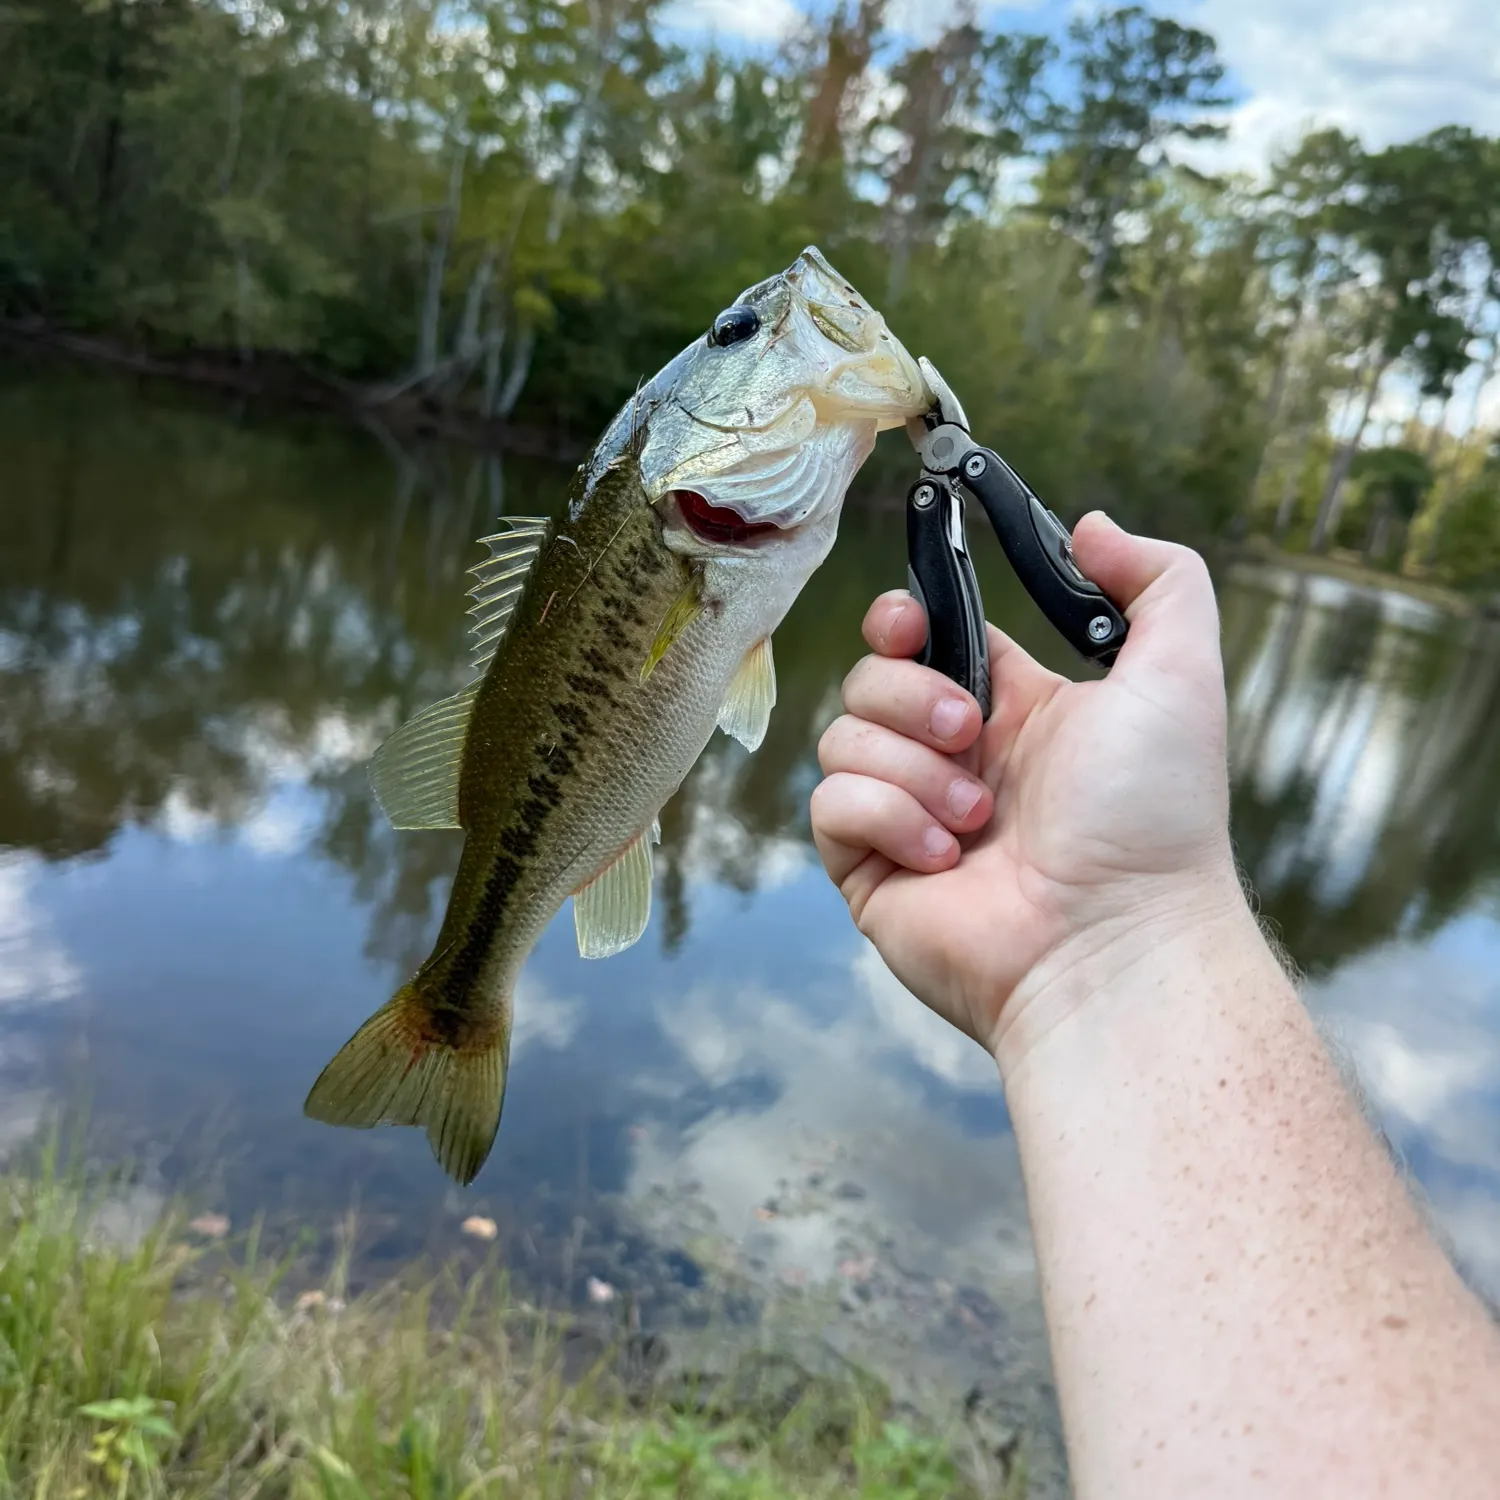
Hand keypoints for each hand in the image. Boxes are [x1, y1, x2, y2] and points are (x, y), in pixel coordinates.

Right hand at [810, 513, 1245, 1068]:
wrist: (1115, 943)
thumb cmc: (1154, 818)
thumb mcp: (1179, 675)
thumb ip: (1160, 580)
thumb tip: (1093, 526)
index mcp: (1012, 711)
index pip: (926, 638)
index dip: (903, 619)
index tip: (910, 622)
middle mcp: (952, 758)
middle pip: (870, 678)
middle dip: (912, 694)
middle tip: (970, 734)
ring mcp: (907, 815)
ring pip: (843, 738)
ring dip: (915, 770)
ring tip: (979, 821)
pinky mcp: (870, 869)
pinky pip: (831, 806)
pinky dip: (888, 819)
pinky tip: (947, 858)